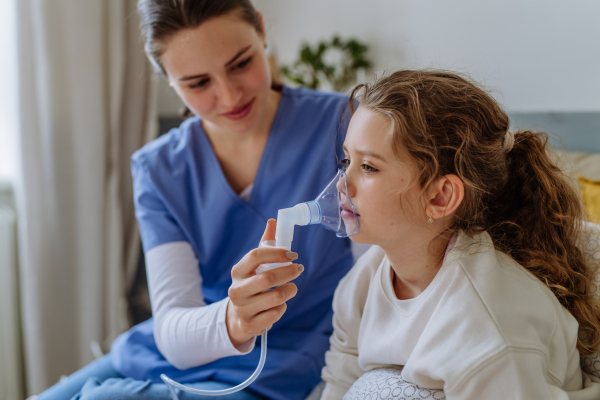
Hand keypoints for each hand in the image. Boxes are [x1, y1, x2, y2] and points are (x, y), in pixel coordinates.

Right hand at [226, 219, 303, 347]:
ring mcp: (242, 308)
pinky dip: (282, 307)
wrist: (239, 317)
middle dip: (288, 272)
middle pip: (267, 278)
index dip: (277, 253)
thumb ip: (266, 244)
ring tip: (293, 287)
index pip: (255, 255)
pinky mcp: (250, 325)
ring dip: (290, 290)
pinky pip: (275, 314)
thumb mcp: (255, 265)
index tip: (293, 255)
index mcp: (238, 271)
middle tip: (299, 269)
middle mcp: (236, 290)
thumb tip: (274, 220)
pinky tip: (280, 304)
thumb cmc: (252, 284)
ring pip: (275, 297)